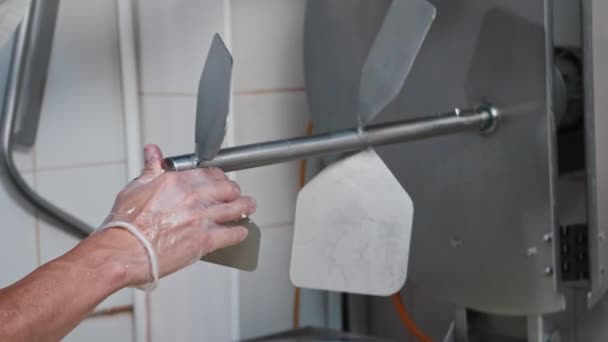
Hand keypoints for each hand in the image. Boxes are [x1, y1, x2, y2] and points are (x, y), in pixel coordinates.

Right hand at [92, 144, 255, 286]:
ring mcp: (202, 218)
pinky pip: (233, 234)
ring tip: (248, 206)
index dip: (218, 176)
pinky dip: (240, 232)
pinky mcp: (206, 240)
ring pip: (236, 208)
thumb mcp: (136, 187)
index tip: (219, 179)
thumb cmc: (126, 225)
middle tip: (235, 193)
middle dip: (234, 190)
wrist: (123, 251)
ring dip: (245, 206)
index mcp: (177, 182)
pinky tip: (241, 231)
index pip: (209, 173)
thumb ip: (151, 168)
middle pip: (227, 188)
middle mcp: (193, 197)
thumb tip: (152, 152)